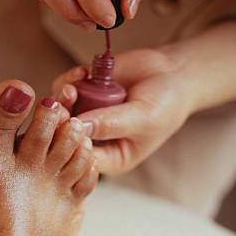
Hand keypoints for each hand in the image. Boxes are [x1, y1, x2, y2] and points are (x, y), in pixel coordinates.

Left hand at [51, 48, 192, 174]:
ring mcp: (88, 115)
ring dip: (62, 100)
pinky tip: (82, 72)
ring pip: (61, 113)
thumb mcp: (143, 118)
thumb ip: (110, 123)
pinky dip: (68, 80)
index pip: (81, 162)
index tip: (71, 132)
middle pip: (65, 138)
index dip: (71, 150)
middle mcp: (95, 139)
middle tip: (63, 109)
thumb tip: (78, 126)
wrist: (174, 73)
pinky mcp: (84, 93)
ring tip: (72, 88)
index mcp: (110, 158)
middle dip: (60, 124)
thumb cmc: (166, 105)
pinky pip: (64, 90)